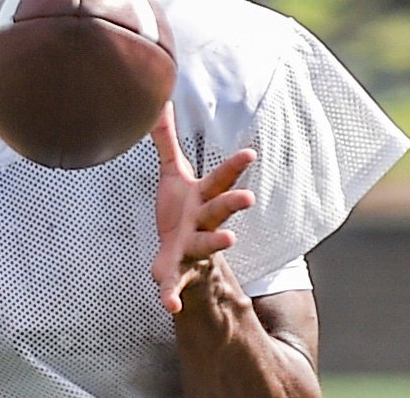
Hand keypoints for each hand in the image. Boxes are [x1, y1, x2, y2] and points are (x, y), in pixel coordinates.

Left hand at [150, 102, 256, 314]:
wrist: (179, 252)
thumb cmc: (179, 208)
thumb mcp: (172, 171)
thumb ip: (165, 139)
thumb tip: (159, 102)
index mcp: (202, 198)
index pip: (220, 179)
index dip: (234, 166)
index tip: (250, 153)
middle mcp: (203, 222)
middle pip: (220, 210)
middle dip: (233, 203)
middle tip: (248, 197)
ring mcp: (192, 247)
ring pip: (206, 244)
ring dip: (216, 241)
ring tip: (230, 238)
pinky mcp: (175, 270)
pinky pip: (174, 283)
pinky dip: (171, 294)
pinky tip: (169, 307)